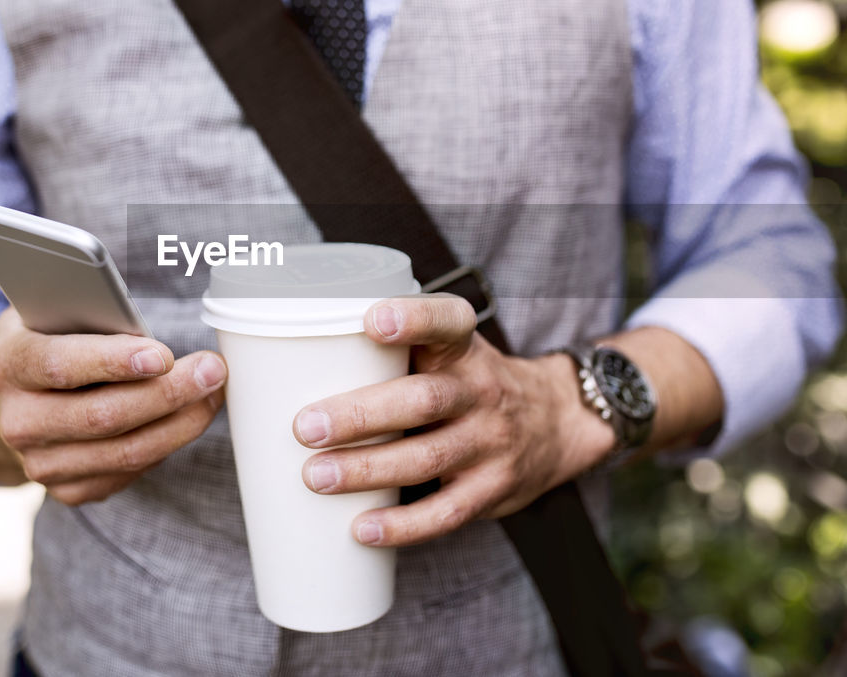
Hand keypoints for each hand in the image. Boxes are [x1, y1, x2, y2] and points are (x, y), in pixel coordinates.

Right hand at [0, 307, 227, 505]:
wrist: (19, 399)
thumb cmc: (51, 340)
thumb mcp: (56, 312)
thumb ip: (91, 315)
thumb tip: (145, 330)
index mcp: (9, 364)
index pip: (60, 365)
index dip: (113, 361)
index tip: (162, 355)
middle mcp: (18, 421)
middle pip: (103, 416)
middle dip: (168, 393)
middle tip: (212, 370)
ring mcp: (40, 463)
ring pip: (126, 451)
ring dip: (181, 422)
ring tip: (212, 392)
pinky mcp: (68, 489)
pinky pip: (130, 471)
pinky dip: (167, 443)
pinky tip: (187, 416)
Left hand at [291, 294, 614, 546]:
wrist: (556, 421)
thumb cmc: (469, 380)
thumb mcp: (448, 349)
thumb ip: (394, 346)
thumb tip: (289, 353)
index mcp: (464, 347)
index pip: (447, 322)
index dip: (413, 318)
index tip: (371, 320)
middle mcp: (481, 389)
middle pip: (423, 399)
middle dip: (361, 414)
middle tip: (305, 427)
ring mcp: (490, 442)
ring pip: (428, 457)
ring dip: (367, 469)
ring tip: (316, 476)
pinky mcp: (492, 489)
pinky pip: (445, 512)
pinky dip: (402, 525)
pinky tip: (360, 528)